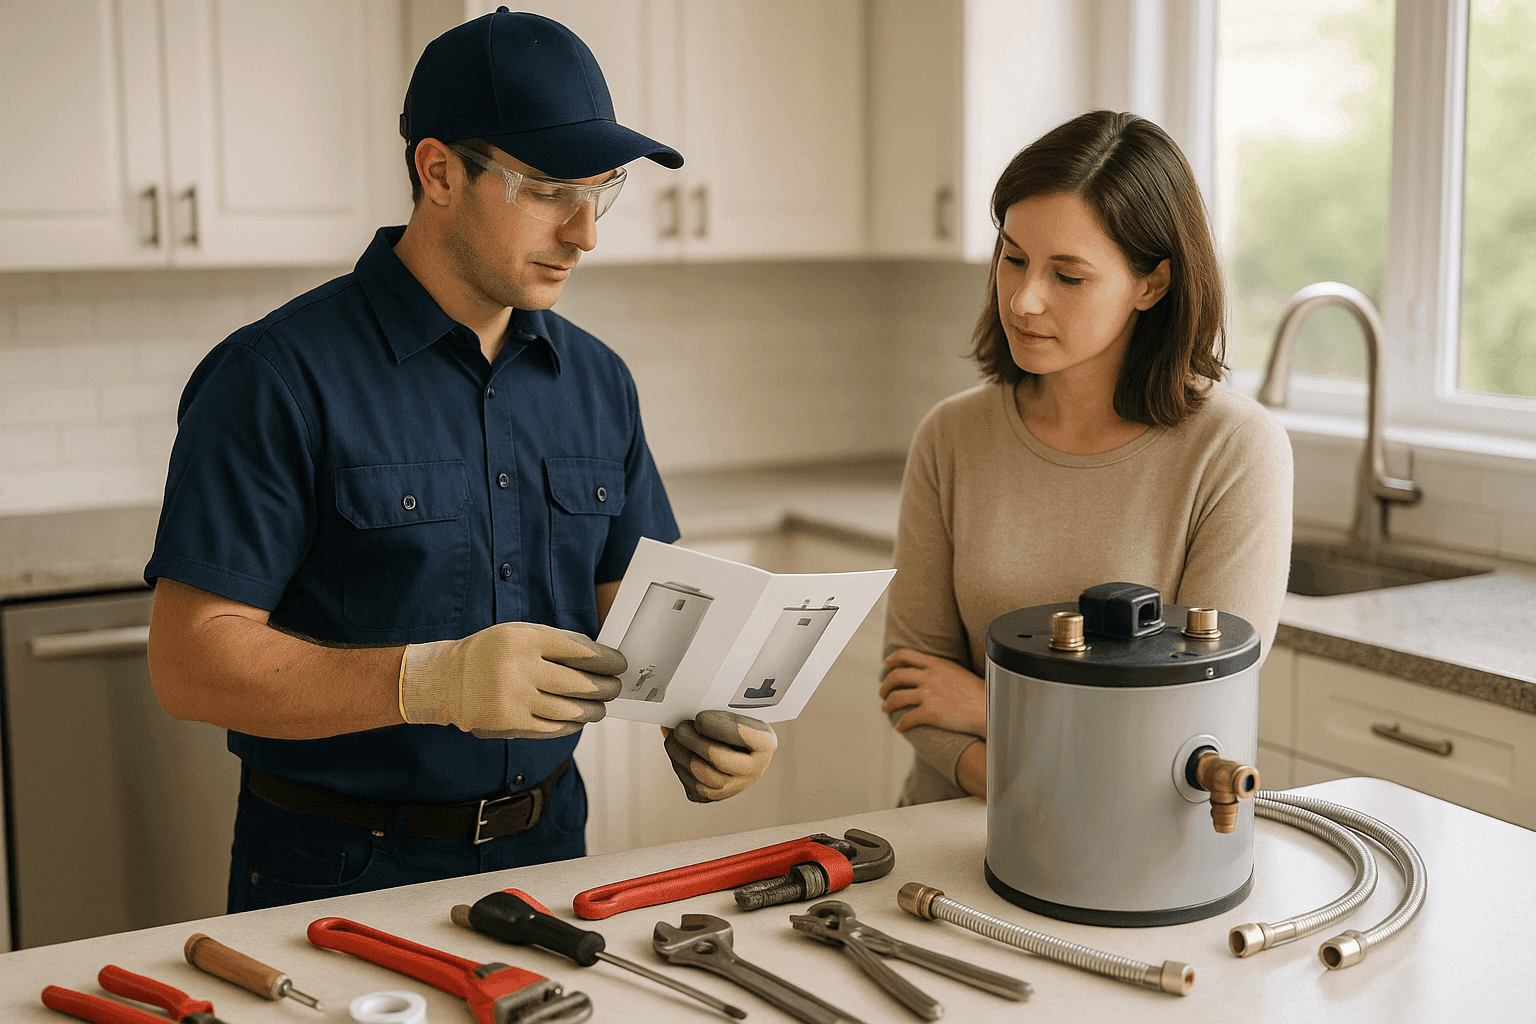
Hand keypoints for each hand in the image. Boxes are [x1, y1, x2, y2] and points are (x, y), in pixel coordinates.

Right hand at [399, 622, 624, 738]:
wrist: (447, 680)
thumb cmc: (492, 652)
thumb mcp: (519, 633)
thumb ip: (557, 642)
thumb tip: (601, 657)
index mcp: (525, 639)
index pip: (581, 652)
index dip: (607, 660)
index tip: (619, 665)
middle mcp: (520, 669)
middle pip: (581, 684)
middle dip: (606, 688)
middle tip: (615, 688)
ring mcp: (515, 699)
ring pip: (571, 710)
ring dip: (593, 710)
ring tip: (600, 707)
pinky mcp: (510, 724)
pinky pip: (553, 727)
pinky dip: (572, 724)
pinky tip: (579, 719)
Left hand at [662, 710, 776, 802]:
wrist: (735, 751)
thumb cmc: (732, 726)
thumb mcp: (736, 713)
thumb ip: (717, 710)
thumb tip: (688, 707)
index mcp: (764, 744)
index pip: (742, 735)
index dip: (717, 727)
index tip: (700, 718)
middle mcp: (753, 770)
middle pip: (718, 759)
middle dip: (693, 740)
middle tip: (680, 727)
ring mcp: (733, 787)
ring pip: (700, 774)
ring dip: (680, 752)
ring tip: (674, 735)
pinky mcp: (712, 797)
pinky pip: (690, 784)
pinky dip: (678, 765)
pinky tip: (678, 751)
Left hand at [879, 648, 986, 737]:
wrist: (990, 710)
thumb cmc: (979, 694)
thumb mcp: (958, 673)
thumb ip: (941, 670)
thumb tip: (929, 674)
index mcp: (937, 664)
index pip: (906, 655)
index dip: (892, 660)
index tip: (886, 665)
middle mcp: (929, 676)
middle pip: (896, 676)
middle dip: (885, 685)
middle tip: (883, 693)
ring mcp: (928, 694)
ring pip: (896, 697)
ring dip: (888, 704)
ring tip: (886, 709)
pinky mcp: (930, 713)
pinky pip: (907, 718)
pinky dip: (900, 724)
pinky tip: (900, 727)